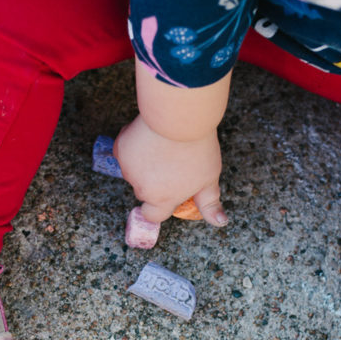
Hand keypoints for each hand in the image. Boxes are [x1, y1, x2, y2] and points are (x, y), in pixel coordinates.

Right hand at [113, 114, 227, 225]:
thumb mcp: (209, 178)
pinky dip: (133, 147)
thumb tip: (220, 222)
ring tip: (163, 147)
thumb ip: (209, 203)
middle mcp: (142, 189)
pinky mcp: (120, 149)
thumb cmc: (197, 149)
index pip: (152, 215)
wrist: (179, 117)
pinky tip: (148, 137)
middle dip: (154, 181)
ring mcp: (128, 169)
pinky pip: (124, 152)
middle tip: (171, 162)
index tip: (166, 193)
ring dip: (143, 163)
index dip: (158, 206)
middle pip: (144, 191)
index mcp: (162, 200)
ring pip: (134, 171)